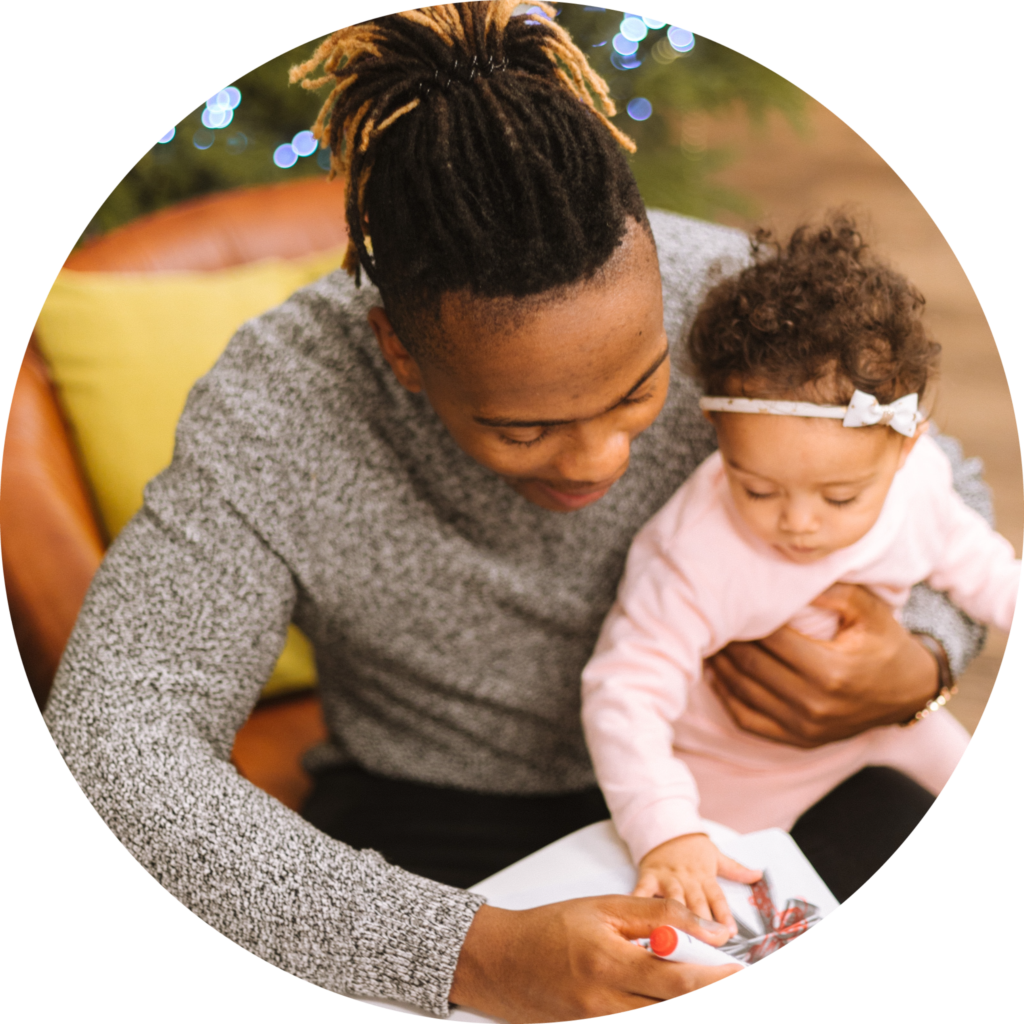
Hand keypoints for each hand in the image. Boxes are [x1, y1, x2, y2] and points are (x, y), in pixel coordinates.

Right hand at [449, 896, 742, 1022]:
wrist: (499, 962)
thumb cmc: (550, 928)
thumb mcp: (604, 907)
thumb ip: (659, 915)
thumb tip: (710, 933)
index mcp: (610, 964)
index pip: (678, 983)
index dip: (716, 981)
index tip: (741, 970)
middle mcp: (605, 1005)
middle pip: (671, 1010)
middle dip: (702, 992)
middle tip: (724, 975)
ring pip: (654, 1020)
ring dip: (677, 1001)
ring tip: (689, 982)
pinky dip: (651, 1009)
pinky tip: (657, 995)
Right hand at [632, 833, 761, 935]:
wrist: (665, 828)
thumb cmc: (692, 848)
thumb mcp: (715, 855)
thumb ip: (736, 869)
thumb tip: (759, 874)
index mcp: (705, 876)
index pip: (717, 898)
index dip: (724, 915)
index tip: (730, 933)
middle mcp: (687, 879)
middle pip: (696, 904)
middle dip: (702, 925)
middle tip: (706, 944)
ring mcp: (667, 879)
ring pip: (673, 901)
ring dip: (676, 919)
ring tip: (678, 938)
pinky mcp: (648, 876)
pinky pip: (642, 892)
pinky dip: (639, 903)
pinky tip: (636, 917)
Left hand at [707, 583, 940, 747]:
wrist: (907, 692)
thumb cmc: (884, 643)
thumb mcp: (868, 609)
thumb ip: (831, 590)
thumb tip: (786, 575)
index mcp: (831, 670)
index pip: (770, 639)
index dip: (745, 618)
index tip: (726, 599)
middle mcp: (814, 703)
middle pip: (751, 665)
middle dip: (726, 640)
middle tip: (706, 617)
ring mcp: (805, 726)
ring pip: (744, 693)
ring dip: (720, 666)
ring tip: (706, 640)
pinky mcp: (798, 740)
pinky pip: (749, 721)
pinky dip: (727, 697)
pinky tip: (717, 675)